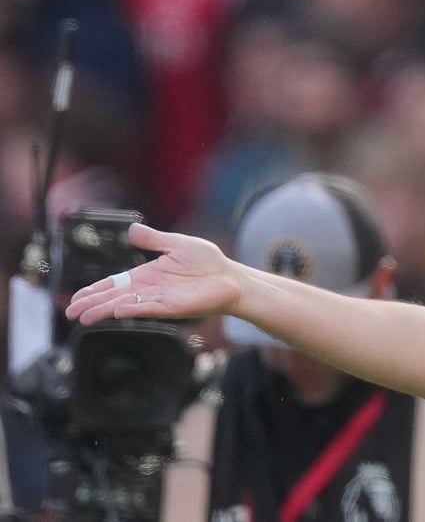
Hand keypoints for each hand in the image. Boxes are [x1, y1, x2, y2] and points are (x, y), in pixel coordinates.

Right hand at [65, 223, 241, 324]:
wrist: (231, 278)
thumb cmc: (208, 263)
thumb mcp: (177, 245)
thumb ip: (153, 239)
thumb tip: (131, 228)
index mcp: (147, 275)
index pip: (114, 284)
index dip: (95, 291)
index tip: (76, 299)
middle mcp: (149, 290)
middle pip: (114, 298)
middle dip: (91, 305)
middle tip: (70, 313)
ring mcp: (160, 300)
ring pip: (126, 306)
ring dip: (105, 311)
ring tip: (85, 317)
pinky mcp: (174, 307)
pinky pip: (149, 309)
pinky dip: (133, 310)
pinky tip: (117, 311)